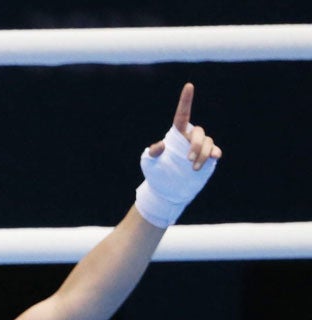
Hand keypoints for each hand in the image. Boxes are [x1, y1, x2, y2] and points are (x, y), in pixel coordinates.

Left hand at [135, 83, 220, 227]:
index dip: (186, 100)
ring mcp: (199, 147)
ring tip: (194, 168)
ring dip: (203, 154)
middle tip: (188, 160)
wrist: (167, 189)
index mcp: (176, 134)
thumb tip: (160, 146)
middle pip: (198, 132)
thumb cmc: (156, 172)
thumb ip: (153, 152)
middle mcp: (189, 138)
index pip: (182, 114)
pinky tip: (214, 157)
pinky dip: (214, 153)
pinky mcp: (207, 158)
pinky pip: (215, 150)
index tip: (189, 86)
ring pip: (207, 142)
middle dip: (195, 145)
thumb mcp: (149, 161)